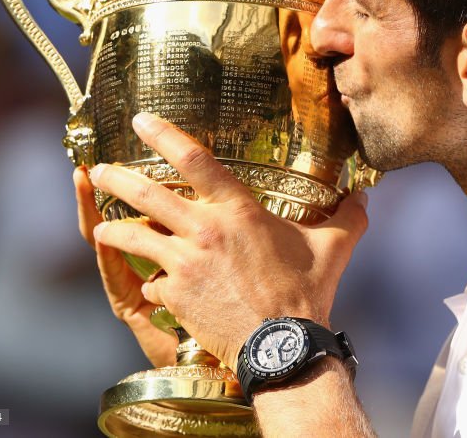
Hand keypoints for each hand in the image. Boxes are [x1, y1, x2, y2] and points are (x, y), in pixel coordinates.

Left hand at [89, 112, 369, 366]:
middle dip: (118, 179)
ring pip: (134, 237)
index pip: (194, 159)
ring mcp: (186, 263)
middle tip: (101, 171)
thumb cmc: (307, 294)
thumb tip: (365, 195)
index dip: (164, 135)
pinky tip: (149, 284)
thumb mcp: (334, 247)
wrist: (281, 345)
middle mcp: (205, 230)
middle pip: (147, 193)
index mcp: (239, 210)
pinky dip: (150, 282)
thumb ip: (348, 216)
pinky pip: (152, 282)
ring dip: (114, 229)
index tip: (141, 121)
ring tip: (101, 227)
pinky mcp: (177, 294)